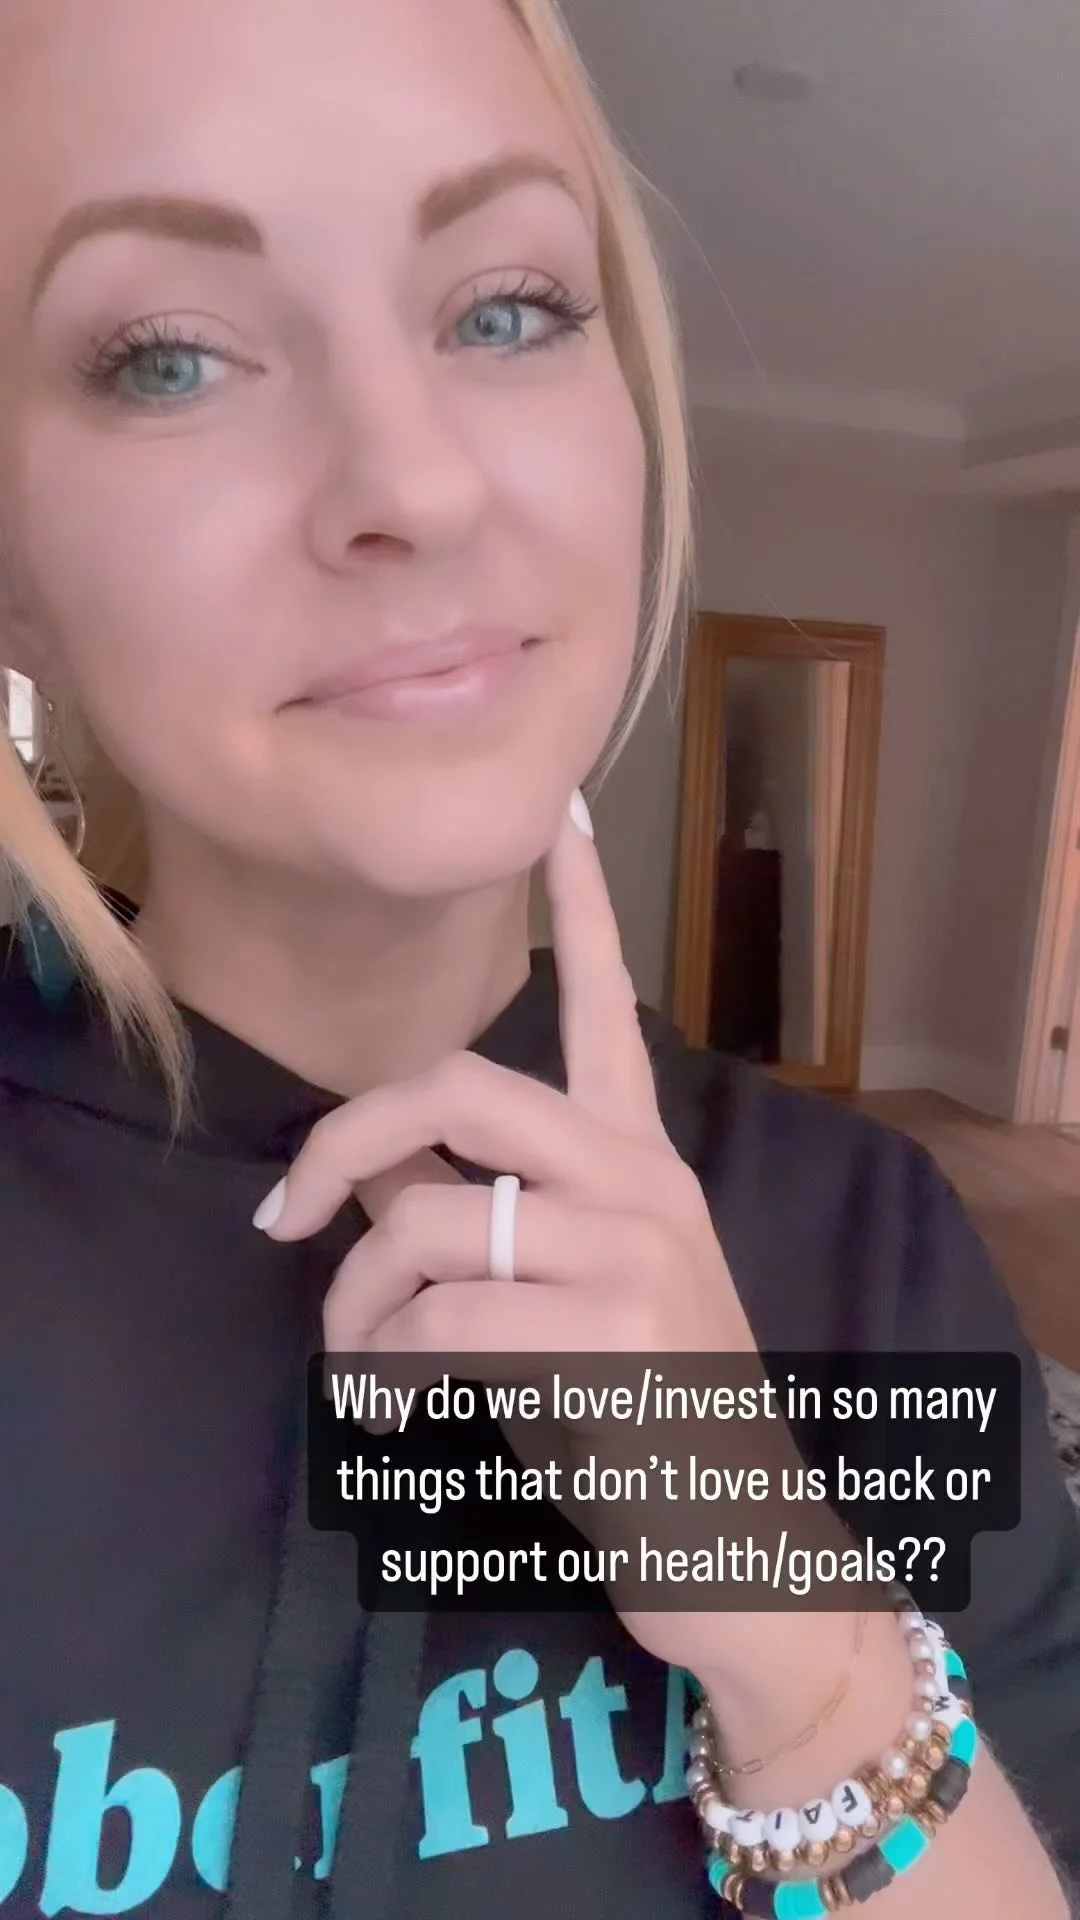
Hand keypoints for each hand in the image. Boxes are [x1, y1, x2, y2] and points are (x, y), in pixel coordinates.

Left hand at [257, 791, 758, 1667]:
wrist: (737, 1542)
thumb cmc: (644, 1414)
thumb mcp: (574, 1294)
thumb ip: (485, 1217)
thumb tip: (362, 1185)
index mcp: (640, 1160)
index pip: (607, 1005)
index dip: (581, 905)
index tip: (557, 811)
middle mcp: (645, 1182)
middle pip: (460, 1088)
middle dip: (343, 1142)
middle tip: (282, 1217)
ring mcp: (633, 1254)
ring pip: (425, 1219)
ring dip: (352, 1301)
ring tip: (357, 1364)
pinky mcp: (607, 1338)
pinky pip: (430, 1321)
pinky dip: (379, 1371)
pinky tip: (394, 1411)